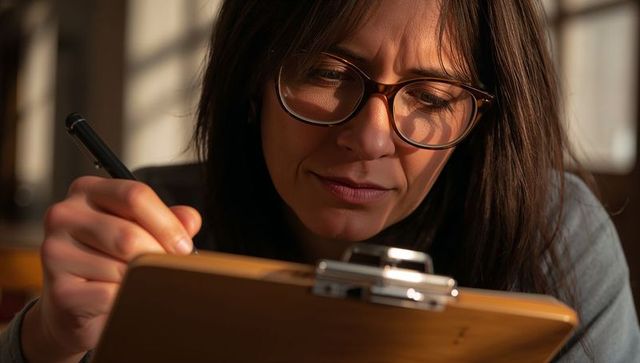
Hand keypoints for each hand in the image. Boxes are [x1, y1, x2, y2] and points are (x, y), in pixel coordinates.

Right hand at [21, 176, 200, 362]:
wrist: (77, 308)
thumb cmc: (111, 260)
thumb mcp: (141, 231)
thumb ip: (168, 221)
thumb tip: (190, 220)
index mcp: (87, 191)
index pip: (135, 195)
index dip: (167, 223)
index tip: (184, 246)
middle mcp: (64, 215)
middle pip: (129, 234)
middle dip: (157, 256)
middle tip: (167, 270)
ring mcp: (55, 252)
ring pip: (122, 266)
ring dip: (140, 279)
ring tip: (136, 283)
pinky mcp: (60, 291)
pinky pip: (112, 294)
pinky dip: (126, 300)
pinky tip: (121, 300)